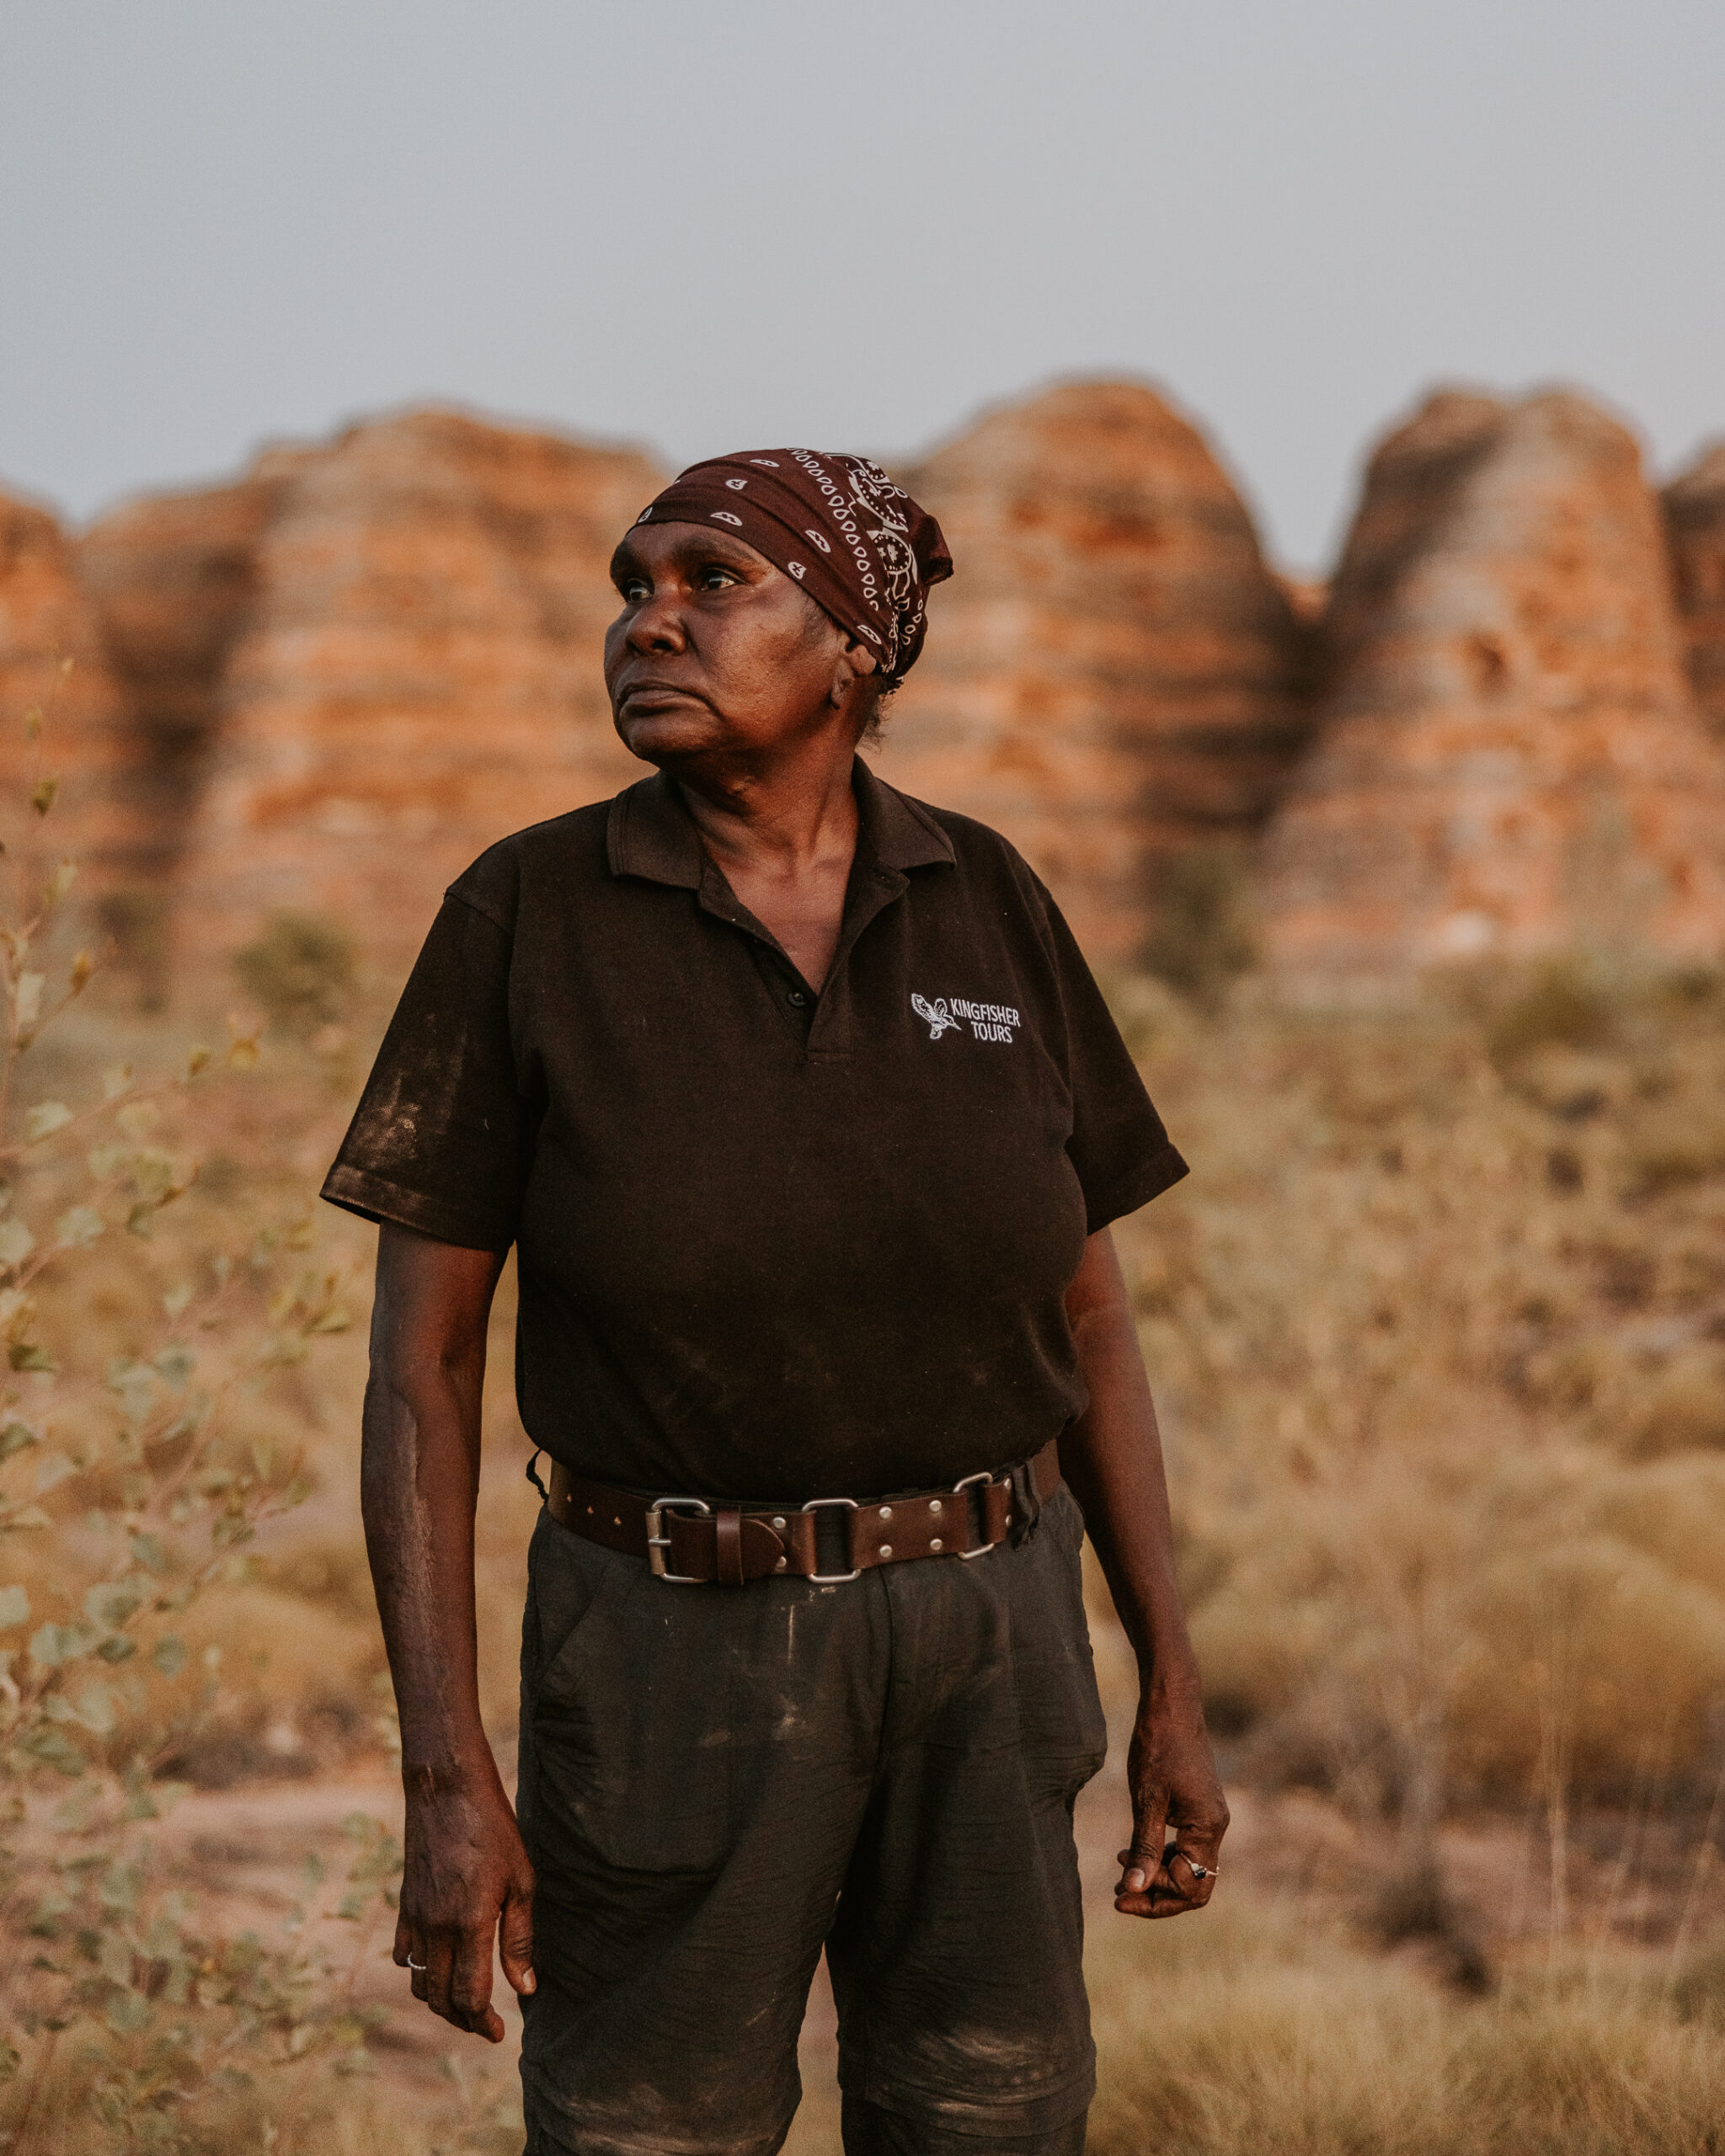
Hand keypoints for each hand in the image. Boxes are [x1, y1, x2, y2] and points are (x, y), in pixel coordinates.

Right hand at [395, 1764, 536, 2040]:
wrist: (447, 1792)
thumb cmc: (494, 1831)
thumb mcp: (521, 1880)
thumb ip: (519, 1938)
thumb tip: (525, 1988)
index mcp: (470, 1924)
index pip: (470, 1997)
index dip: (484, 2023)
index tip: (500, 2033)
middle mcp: (437, 1929)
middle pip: (442, 1999)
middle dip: (464, 2020)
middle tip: (486, 2024)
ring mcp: (416, 1918)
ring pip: (419, 1983)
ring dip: (440, 2002)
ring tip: (464, 2003)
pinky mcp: (405, 1906)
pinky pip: (404, 1956)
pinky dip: (418, 1973)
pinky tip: (438, 1969)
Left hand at [1114, 1686, 1228, 1918]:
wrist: (1171, 1705)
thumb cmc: (1158, 1747)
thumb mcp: (1146, 1800)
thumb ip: (1143, 1848)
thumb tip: (1134, 1889)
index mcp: (1207, 1829)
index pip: (1190, 1889)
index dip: (1156, 1901)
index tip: (1120, 1896)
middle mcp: (1215, 1828)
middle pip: (1193, 1885)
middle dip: (1157, 1895)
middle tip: (1119, 1894)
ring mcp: (1209, 1818)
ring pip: (1188, 1867)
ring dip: (1157, 1877)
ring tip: (1121, 1874)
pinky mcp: (1199, 1808)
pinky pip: (1185, 1847)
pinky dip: (1161, 1856)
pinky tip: (1132, 1851)